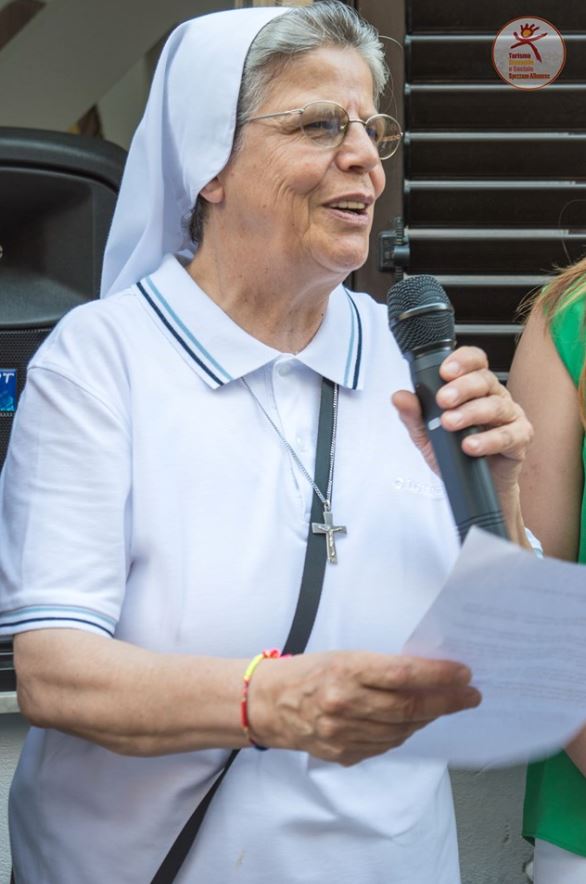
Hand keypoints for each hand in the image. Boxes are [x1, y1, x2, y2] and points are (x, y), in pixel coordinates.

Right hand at [247, 651, 479, 765]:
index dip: (438, 676)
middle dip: (447, 700)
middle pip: (409, 707)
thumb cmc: (308, 672)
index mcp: (345, 672)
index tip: (463, 673)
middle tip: (470, 695)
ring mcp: (344, 734)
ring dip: (428, 718)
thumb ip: (379, 668)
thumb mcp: (343, 657)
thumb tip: (425, 675)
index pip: (402, 675)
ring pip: (402, 730)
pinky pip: (386, 745)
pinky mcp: (343, 754)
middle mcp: (345, 704)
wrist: (268, 704)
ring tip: (445, 705)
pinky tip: (413, 721)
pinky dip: (404, 733)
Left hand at [392, 346, 532, 516]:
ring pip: (496, 405)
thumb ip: (414, 415)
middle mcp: (495, 396)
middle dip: (462, 388)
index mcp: (475, 388)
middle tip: (443, 400)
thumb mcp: (428, 435)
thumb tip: (399, 397)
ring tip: (451, 423)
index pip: (474, 362)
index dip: (462, 361)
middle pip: (484, 380)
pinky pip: (510, 435)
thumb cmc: (456, 454)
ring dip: (471, 413)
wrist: (474, 486)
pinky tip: (471, 446)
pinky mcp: (520, 438)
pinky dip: (489, 440)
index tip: (444, 371)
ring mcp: (510, 416)